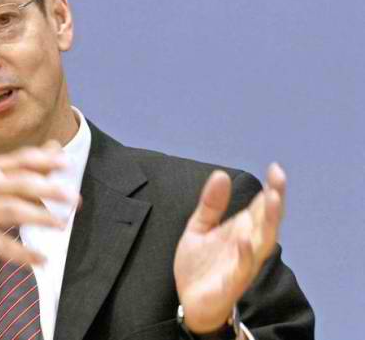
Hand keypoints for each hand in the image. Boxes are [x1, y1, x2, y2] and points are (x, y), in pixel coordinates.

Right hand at [0, 141, 77, 300]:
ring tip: (61, 225)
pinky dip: (22, 252)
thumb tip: (56, 147)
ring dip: (38, 217)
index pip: (20, 160)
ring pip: (11, 210)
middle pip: (20, 183)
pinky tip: (40, 259)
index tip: (66, 163)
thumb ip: (29, 166)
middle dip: (48, 189)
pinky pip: (0, 243)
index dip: (43, 160)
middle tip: (74, 198)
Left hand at [173, 164, 285, 333]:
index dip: (272, 188)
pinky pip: (243, 267)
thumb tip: (221, 174)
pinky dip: (246, 253)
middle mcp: (248, 244)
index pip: (262, 206)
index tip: (275, 168)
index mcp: (242, 229)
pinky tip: (244, 238)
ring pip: (264, 241)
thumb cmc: (200, 266)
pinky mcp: (232, 281)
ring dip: (270, 221)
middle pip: (269, 220)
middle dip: (276, 200)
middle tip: (279, 179)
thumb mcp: (199, 228)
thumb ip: (210, 204)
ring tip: (272, 199)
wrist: (189, 302)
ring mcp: (243, 263)